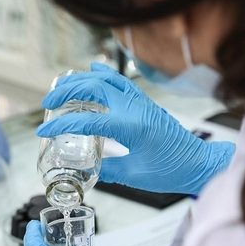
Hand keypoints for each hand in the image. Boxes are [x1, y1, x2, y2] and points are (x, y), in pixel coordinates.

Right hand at [38, 62, 234, 194]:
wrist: (200, 164)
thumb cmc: (172, 172)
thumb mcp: (134, 177)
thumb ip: (107, 171)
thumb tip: (86, 170)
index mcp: (131, 127)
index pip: (88, 120)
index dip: (62, 124)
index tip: (44, 129)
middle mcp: (135, 108)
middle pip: (93, 87)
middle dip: (66, 91)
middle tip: (47, 102)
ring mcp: (141, 102)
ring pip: (106, 79)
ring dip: (81, 79)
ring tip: (61, 87)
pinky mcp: (145, 103)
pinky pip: (121, 81)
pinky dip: (104, 74)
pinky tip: (92, 68)